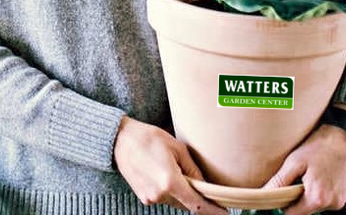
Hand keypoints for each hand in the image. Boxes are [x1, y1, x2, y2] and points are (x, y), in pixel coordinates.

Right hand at [113, 117, 227, 213]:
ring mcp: (150, 198)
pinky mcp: (144, 197)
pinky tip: (168, 175)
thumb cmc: (149, 138)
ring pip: (176, 202)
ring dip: (183, 194)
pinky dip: (171, 192)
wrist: (120, 140)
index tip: (225, 213)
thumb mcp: (177, 148)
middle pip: (187, 204)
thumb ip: (193, 169)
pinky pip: (164, 199)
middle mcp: (160, 195)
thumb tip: (206, 184)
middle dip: (197, 198)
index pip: (197, 205)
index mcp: (170, 182)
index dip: (213, 211)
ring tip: (180, 173)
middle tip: (206, 187)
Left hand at [265, 124, 345, 213]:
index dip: (285, 203)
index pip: (293, 214)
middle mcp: (332, 203)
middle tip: (298, 176)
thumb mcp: (296, 161)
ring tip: (311, 173)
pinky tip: (321, 174)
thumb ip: (280, 181)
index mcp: (318, 198)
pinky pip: (327, 199)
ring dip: (310, 194)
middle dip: (298, 196)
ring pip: (316, 205)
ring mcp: (340, 200)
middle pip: (305, 210)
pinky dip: (321, 190)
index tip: (284, 189)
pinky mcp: (345, 195)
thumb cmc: (322, 145)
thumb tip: (265, 193)